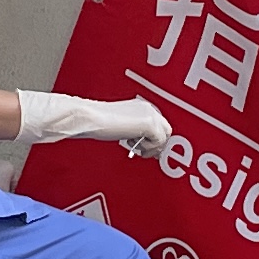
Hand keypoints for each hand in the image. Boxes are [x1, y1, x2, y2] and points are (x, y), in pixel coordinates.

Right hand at [15, 87, 172, 155]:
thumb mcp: (121, 126)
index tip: (145, 148)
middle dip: (156, 144)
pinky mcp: (149, 124)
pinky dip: (147, 148)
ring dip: (151, 147)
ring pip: (165, 137)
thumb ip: (134, 131)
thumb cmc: (98, 121)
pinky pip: (159, 141)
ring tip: (135, 148)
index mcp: (141, 106)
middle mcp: (148, 108)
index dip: (154, 139)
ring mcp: (150, 115)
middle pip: (166, 130)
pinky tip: (132, 144)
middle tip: (143, 152)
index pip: (158, 124)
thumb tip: (144, 143)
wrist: (91, 118)